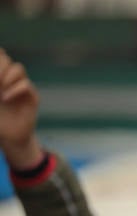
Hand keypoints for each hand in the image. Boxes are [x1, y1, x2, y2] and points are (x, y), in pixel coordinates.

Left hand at [0, 49, 41, 169]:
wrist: (10, 137)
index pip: (0, 55)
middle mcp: (10, 78)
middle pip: (6, 58)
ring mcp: (21, 86)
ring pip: (18, 68)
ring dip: (7, 76)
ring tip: (0, 90)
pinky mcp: (32, 96)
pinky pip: (26, 85)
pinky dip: (15, 89)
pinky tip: (5, 98)